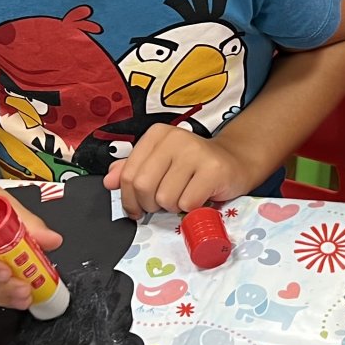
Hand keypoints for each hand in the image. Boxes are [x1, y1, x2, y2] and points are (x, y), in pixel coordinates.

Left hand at [107, 125, 250, 215]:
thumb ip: (132, 170)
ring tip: (185, 196)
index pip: (129, 174)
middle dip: (151, 205)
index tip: (137, 208)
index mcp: (157, 135)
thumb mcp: (160, 164)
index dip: (129, 198)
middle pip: (144, 187)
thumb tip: (109, 181)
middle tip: (163, 204)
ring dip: (173, 207)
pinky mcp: (213, 170)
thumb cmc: (194, 167)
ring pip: (165, 198)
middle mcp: (175, 138)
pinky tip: (199, 198)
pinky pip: (187, 204)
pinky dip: (191, 209)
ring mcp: (195, 152)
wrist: (235, 162)